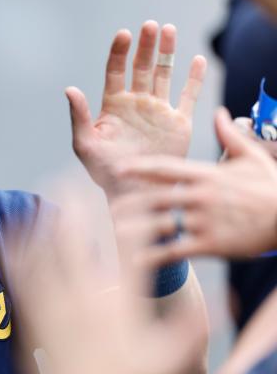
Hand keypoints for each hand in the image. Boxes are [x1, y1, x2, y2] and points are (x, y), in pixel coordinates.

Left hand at [6, 186, 203, 373]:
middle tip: (66, 180)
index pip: (129, 245)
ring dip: (38, 221)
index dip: (128, 216)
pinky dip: (11, 249)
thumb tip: (211, 305)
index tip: (124, 201)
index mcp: (122, 300)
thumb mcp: (169, 359)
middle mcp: (85, 295)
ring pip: (41, 249)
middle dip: (70, 203)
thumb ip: (190, 327)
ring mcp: (54, 304)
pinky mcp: (30, 316)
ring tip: (36, 199)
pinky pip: (18, 273)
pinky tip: (4, 232)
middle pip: (74, 235)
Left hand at [68, 21, 205, 197]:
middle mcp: (136, 103)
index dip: (119, 52)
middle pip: (141, 67)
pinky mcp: (178, 122)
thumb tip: (69, 89)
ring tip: (168, 30)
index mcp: (113, 105)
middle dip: (146, 46)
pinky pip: (188, 96)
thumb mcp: (85, 144)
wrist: (132, 190)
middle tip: (150, 25)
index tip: (124, 34)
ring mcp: (158, 110)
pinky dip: (194, 79)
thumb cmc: (103, 171)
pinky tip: (197, 60)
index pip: (115, 71)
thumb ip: (79, 116)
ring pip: (163, 74)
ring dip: (166, 53)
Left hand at [115, 107, 276, 260]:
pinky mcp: (211, 244)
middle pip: (154, 198)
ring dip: (136, 230)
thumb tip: (220, 112)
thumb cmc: (271, 187)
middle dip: (130, 204)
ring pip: (160, 225)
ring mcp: (205, 221)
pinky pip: (175, 251)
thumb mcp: (252, 157)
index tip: (120, 169)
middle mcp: (201, 197)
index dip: (139, 168)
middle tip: (112, 208)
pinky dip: (154, 257)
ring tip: (119, 234)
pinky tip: (137, 262)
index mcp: (207, 175)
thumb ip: (230, 136)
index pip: (165, 169)